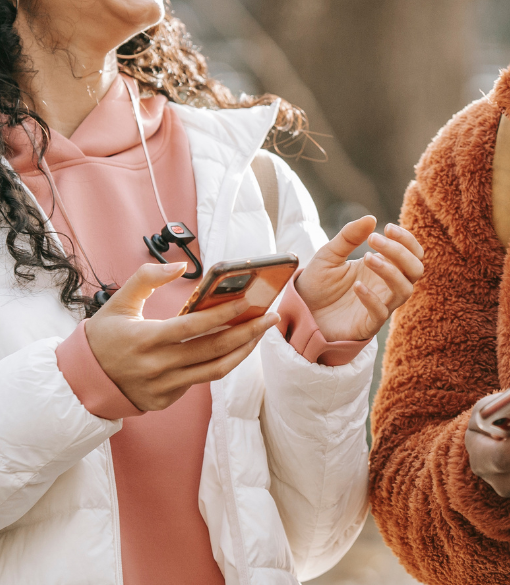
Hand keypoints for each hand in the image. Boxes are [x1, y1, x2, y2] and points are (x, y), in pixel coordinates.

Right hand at [84, 262, 279, 411]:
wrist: (80, 383)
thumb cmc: (103, 337)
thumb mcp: (117, 302)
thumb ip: (146, 278)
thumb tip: (179, 266)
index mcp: (145, 340)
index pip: (193, 328)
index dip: (222, 315)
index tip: (248, 301)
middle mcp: (156, 367)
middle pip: (213, 351)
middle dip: (247, 332)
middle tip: (271, 316)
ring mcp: (162, 388)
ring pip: (214, 371)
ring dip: (243, 351)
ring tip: (261, 332)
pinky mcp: (165, 400)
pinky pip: (201, 380)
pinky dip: (221, 363)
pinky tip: (236, 346)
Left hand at [295, 218, 423, 341]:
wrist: (300, 311)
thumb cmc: (318, 283)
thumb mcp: (330, 253)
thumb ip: (349, 236)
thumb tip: (371, 218)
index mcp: (383, 265)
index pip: (412, 252)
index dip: (406, 239)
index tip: (387, 227)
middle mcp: (386, 285)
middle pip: (415, 269)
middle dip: (400, 252)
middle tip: (374, 239)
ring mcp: (380, 305)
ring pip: (405, 290)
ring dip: (390, 271)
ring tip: (366, 258)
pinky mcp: (368, 325)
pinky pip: (381, 313)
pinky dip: (372, 298)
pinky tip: (356, 286)